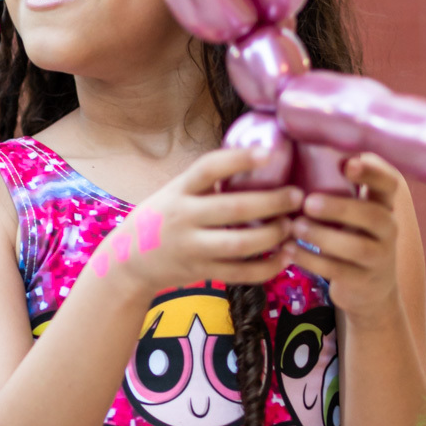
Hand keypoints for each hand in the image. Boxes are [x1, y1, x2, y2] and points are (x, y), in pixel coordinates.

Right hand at [92, 147, 303, 296]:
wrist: (128, 261)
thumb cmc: (161, 219)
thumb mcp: (175, 193)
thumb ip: (206, 183)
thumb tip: (255, 159)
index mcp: (178, 191)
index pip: (208, 168)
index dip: (239, 158)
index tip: (269, 152)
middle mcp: (183, 218)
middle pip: (234, 208)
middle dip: (272, 202)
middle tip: (298, 196)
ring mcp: (192, 248)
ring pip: (239, 244)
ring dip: (272, 235)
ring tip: (292, 226)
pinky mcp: (201, 272)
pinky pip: (240, 273)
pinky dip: (267, 267)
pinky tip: (285, 257)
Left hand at [281, 153, 400, 321]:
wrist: (368, 290)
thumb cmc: (349, 236)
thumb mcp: (352, 211)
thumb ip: (336, 184)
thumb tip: (298, 140)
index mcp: (384, 204)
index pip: (390, 183)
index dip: (372, 172)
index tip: (347, 162)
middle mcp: (389, 229)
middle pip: (373, 215)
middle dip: (340, 207)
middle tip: (308, 202)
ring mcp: (379, 258)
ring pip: (356, 246)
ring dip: (321, 235)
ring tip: (294, 226)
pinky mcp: (363, 282)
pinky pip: (337, 270)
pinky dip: (310, 259)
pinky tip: (288, 249)